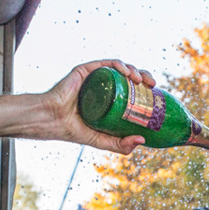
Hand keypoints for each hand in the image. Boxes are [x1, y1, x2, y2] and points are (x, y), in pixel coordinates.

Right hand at [37, 59, 156, 154]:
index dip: (145, 90)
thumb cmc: (74, 130)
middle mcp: (104, 86)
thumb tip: (143, 141)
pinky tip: (127, 72)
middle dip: (144, 77)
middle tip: (153, 85)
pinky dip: (118, 65)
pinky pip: (105, 64)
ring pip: (120, 68)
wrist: (52, 121)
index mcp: (110, 99)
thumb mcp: (103, 141)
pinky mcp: (85, 70)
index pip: (131, 91)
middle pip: (129, 77)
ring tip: (142, 80)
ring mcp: (95, 78)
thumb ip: (121, 145)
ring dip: (135, 70)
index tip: (156, 94)